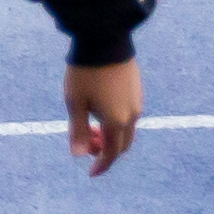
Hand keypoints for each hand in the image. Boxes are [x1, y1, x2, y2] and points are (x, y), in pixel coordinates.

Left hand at [65, 57, 142, 171]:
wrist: (105, 41)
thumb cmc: (85, 73)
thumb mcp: (75, 103)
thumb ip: (78, 130)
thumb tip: (80, 155)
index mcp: (117, 121)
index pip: (112, 153)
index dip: (101, 165)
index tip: (91, 173)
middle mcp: (132, 115)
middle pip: (122, 144)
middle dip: (106, 151)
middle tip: (87, 145)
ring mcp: (137, 102)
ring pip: (127, 130)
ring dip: (111, 136)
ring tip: (91, 127)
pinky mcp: (137, 91)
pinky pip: (130, 117)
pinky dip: (117, 124)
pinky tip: (101, 112)